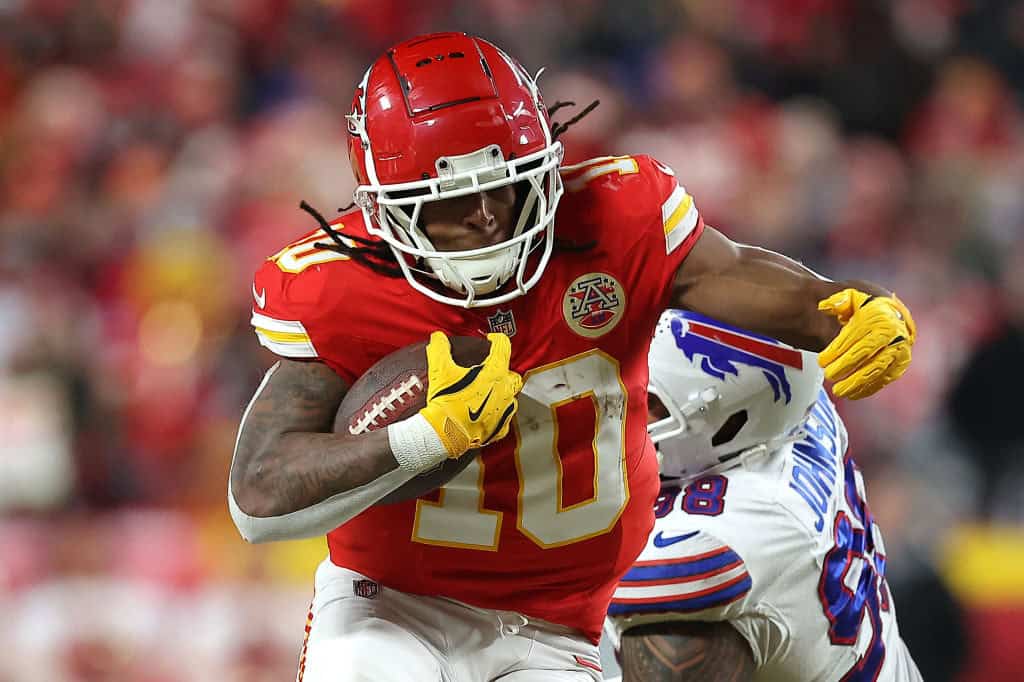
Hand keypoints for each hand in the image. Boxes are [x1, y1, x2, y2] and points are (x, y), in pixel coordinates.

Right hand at [420, 332, 522, 456]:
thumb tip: (438, 338)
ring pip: (511, 397)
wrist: (444, 432)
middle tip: (488, 371)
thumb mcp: (440, 370)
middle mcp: (505, 391)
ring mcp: (505, 411)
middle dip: (503, 371)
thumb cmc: (446, 401)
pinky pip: (504, 418)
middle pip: (511, 374)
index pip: (503, 347)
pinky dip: (496, 415)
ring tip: (486, 393)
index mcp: (495, 372)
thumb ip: (440, 349)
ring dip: (501, 393)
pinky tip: (485, 413)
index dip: (496, 339)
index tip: (491, 340)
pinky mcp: (500, 428)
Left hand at [817, 289, 915, 399]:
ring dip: (857, 383)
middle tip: (828, 375)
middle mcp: (894, 335)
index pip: (856, 338)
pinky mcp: (900, 364)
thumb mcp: (852, 296)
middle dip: (846, 368)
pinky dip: (868, 388)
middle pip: (867, 355)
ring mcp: (899, 351)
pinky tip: (852, 394)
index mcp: (880, 317)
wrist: (892, 313)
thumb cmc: (866, 306)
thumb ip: (838, 300)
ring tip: (839, 390)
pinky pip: (884, 379)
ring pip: (877, 371)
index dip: (837, 351)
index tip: (822, 360)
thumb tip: (825, 306)